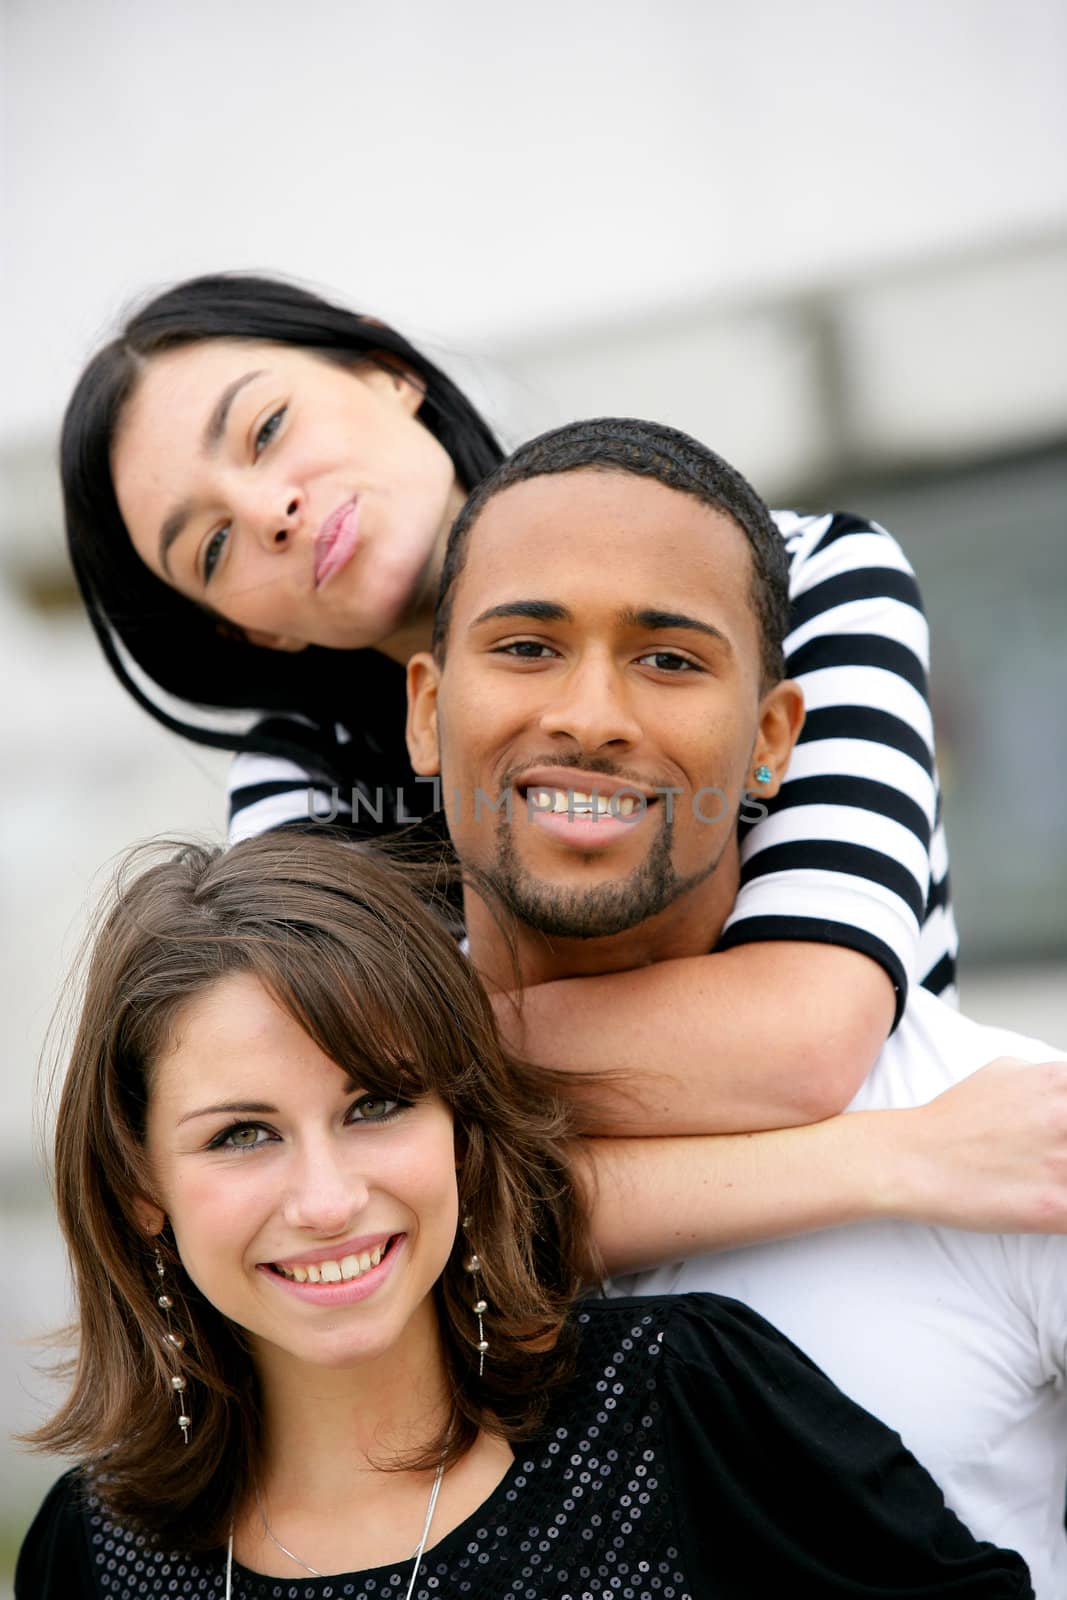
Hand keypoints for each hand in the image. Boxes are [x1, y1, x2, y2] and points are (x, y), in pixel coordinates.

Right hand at [898, 1056, 1066, 1231]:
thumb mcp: (1005, 1071)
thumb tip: (1066, 1086)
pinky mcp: (1054, 1208)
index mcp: (1058, 1081)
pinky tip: (1058, 1205)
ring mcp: (1061, 1164)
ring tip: (1056, 1175)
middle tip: (1063, 1156)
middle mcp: (1064, 1117)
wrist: (914, 1160)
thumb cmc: (953, 1121)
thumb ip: (1050, 1077)